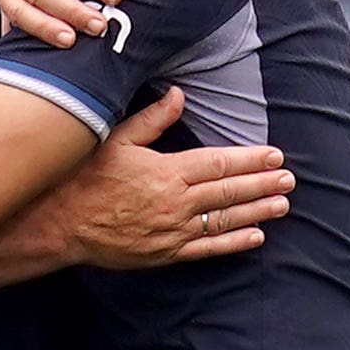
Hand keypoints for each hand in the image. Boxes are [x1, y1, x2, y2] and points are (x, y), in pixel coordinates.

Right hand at [46, 87, 291, 267]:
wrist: (60, 224)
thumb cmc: (84, 177)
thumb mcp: (115, 140)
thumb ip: (151, 119)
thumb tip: (178, 96)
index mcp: (167, 171)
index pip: (219, 163)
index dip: (250, 159)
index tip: (274, 155)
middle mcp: (176, 203)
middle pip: (229, 191)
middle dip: (262, 184)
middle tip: (289, 179)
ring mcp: (173, 231)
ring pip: (224, 220)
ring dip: (257, 212)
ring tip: (282, 205)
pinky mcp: (165, 254)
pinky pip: (207, 249)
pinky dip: (234, 243)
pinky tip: (255, 237)